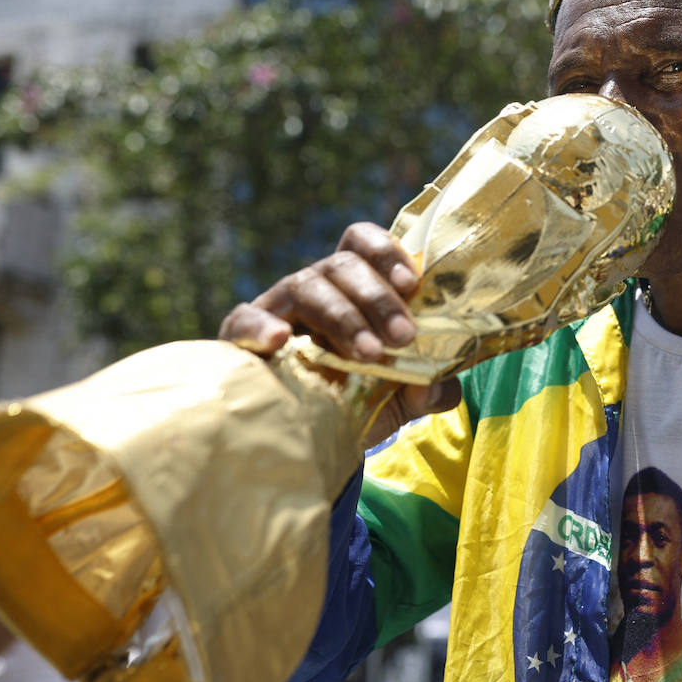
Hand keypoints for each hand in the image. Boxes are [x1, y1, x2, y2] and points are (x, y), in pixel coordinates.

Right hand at [219, 222, 461, 443]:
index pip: (362, 244)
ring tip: (368, 354)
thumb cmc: (351, 401)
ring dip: (342, 317)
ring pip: (307, 287)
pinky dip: (260, 326)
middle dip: (377, 298)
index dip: (387, 253)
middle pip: (342, 264)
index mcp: (352, 289)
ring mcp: (277, 308)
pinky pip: (243, 319)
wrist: (297, 438)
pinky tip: (280, 341)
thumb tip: (439, 387)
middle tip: (403, 337)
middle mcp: (316, 288)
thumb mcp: (395, 399)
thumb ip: (426, 390)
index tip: (412, 284)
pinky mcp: (241, 336)